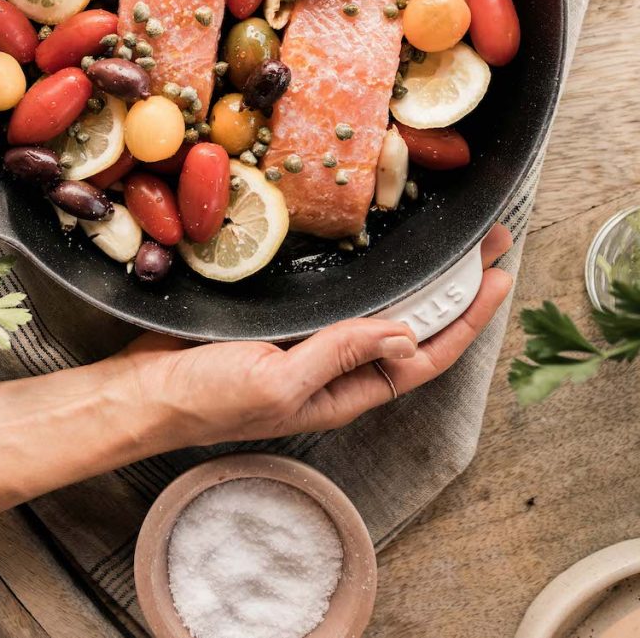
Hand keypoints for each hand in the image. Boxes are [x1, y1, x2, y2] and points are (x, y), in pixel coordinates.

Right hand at [113, 224, 513, 451]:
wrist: (145, 390)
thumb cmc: (205, 399)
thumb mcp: (278, 384)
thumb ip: (339, 356)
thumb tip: (404, 333)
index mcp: (345, 393)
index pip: (424, 356)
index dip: (466, 319)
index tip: (497, 276)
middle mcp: (338, 370)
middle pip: (413, 328)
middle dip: (456, 290)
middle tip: (487, 242)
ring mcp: (312, 345)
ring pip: (382, 309)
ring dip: (421, 278)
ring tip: (450, 242)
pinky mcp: (286, 322)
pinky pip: (344, 297)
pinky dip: (372, 274)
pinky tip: (378, 253)